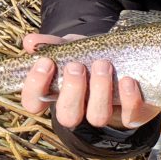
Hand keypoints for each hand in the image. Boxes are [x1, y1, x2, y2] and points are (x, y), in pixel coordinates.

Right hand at [19, 33, 160, 129]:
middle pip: (66, 116)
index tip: (45, 63)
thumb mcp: (71, 46)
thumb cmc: (91, 55)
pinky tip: (127, 80)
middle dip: (72, 91)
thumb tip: (29, 42)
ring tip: (103, 64)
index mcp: (57, 93)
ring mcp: (104, 113)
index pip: (33, 102)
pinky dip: (128, 98)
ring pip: (96, 117)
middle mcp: (78, 109)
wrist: (129, 59)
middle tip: (76, 66)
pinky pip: (128, 116)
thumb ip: (51, 44)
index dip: (35, 87)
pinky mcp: (131, 115)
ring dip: (98, 91)